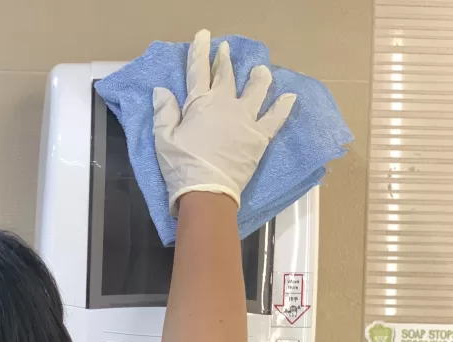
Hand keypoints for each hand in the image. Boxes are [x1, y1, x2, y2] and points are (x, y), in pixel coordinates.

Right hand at [153, 29, 296, 214]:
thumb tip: (162, 91)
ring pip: (256, 91)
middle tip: (226, 50)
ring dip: (259, 78)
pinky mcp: (259, 137)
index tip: (204, 37)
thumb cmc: (182, 167)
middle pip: (226, 77)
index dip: (200, 52)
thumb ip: (164, 112)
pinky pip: (275, 118)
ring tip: (261, 70)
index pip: (199, 71)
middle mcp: (226, 104)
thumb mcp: (164, 139)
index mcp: (200, 103)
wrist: (207, 193)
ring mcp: (245, 119)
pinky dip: (283, 107)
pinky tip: (290, 97)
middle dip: (225, 61)